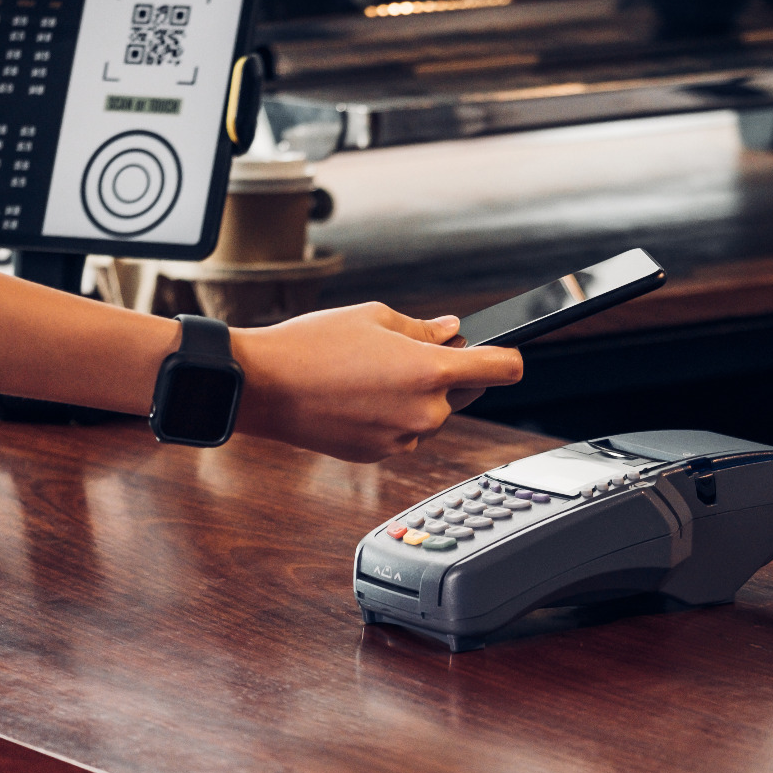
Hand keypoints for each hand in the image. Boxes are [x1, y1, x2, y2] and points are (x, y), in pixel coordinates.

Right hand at [230, 302, 522, 462]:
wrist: (263, 387)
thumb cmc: (312, 345)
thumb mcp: (373, 317)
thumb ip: (423, 329)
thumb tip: (452, 332)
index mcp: (430, 372)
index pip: (502, 368)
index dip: (509, 357)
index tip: (503, 353)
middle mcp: (424, 413)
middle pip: (465, 392)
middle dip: (446, 373)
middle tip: (402, 353)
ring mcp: (402, 439)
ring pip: (430, 414)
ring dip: (415, 397)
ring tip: (367, 374)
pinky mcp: (379, 455)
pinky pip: (402, 433)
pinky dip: (390, 416)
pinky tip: (355, 397)